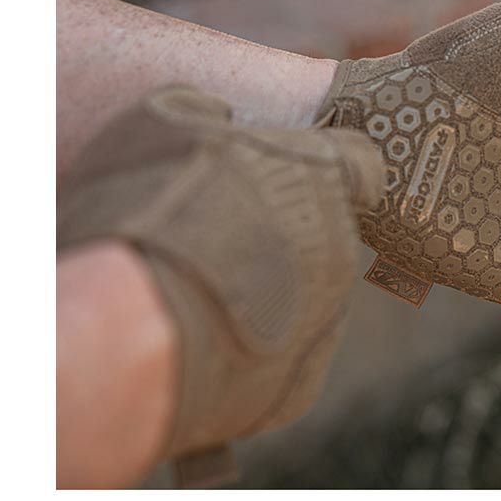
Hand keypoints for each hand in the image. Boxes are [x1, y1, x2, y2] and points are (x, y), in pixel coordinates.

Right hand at [58, 86, 384, 469]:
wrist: (140, 334)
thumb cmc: (147, 216)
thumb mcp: (160, 126)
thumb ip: (205, 115)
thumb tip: (215, 115)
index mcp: (319, 177)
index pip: (361, 164)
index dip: (331, 168)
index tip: (299, 176)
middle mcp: (338, 248)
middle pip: (324, 236)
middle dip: (283, 237)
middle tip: (220, 243)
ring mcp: (326, 320)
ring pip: (305, 298)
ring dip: (267, 294)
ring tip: (199, 300)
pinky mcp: (300, 385)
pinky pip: (284, 357)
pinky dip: (253, 352)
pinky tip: (204, 348)